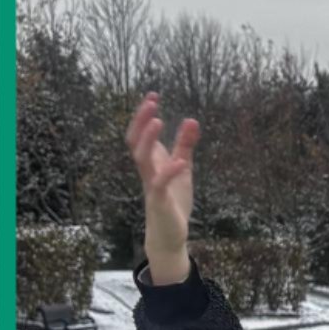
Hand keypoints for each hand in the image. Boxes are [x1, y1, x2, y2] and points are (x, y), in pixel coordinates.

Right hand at [126, 92, 199, 282]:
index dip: (144, 115)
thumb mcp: (183, 168)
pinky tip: (181, 162)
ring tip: (158, 120)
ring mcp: (151, 185)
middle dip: (141, 120)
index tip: (153, 94)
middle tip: (151, 101)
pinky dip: (169, 172)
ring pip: (142, 159)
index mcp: (151, 162)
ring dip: (148, 139)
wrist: (170, 235)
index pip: (141, 134)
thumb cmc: (173, 200)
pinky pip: (160, 184)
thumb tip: (192, 119)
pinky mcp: (159, 201)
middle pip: (135, 141)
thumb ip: (185, 146)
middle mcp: (147, 171)